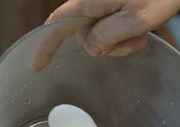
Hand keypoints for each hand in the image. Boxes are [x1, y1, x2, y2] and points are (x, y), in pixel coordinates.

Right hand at [47, 0, 179, 55]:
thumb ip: (109, 36)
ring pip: (100, 33)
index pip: (56, 26)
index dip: (44, 46)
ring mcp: (101, 2)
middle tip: (138, 43)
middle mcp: (90, 1)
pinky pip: (110, 25)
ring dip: (120, 41)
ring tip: (143, 35)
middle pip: (84, 35)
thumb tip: (91, 49)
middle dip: (109, 47)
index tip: (36, 66)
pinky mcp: (112, 3)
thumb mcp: (136, 20)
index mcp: (89, 2)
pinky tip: (141, 30)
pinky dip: (124, 33)